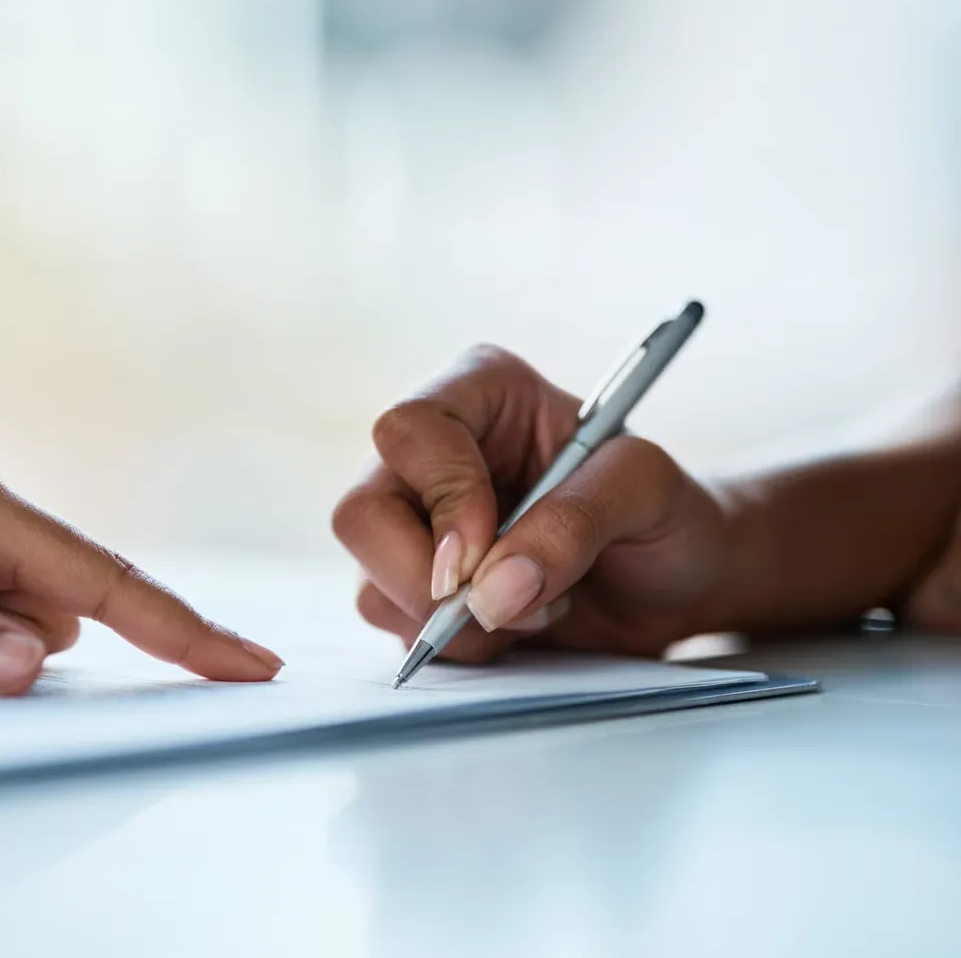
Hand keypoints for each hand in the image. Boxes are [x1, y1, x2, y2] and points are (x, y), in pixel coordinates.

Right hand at [332, 346, 732, 660]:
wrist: (680, 580)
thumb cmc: (668, 513)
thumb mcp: (648, 492)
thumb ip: (577, 521)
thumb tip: (493, 587)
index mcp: (479, 395)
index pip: (410, 430)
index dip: (442, 496)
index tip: (487, 553)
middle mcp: (431, 456)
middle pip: (361, 514)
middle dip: (426, 577)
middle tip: (502, 605)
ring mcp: (415, 526)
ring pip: (371, 581)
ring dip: (455, 622)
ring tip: (539, 609)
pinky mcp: (417, 588)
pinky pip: (397, 628)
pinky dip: (460, 646)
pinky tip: (518, 628)